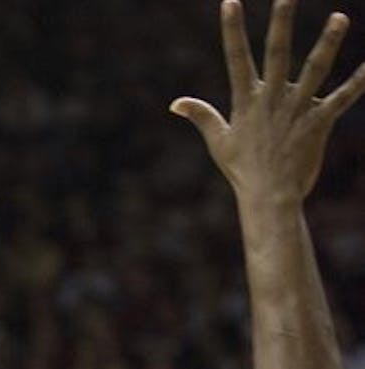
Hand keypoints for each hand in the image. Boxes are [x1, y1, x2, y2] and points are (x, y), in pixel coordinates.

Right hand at [171, 0, 364, 203]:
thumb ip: (201, 116)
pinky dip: (359, 81)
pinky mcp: (319, 124)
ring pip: (315, 70)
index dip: (232, 29)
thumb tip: (175, 103)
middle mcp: (272, 100)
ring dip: (328, 43)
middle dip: (281, 24)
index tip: (230, 2)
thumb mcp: (219, 140)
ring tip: (341, 17)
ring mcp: (297, 110)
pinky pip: (343, 98)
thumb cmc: (243, 169)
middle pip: (277, 54)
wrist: (269, 197)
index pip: (237, 58)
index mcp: (247, 101)